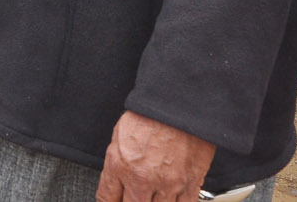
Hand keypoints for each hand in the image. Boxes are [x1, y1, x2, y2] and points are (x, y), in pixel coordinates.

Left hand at [94, 111, 216, 201]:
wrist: (178, 104)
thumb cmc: (150, 115)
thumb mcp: (119, 135)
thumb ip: (116, 163)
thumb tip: (116, 182)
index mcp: (120, 164)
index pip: (107, 198)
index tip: (114, 201)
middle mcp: (142, 178)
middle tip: (134, 196)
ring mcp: (167, 184)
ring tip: (153, 195)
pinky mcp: (190, 184)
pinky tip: (171, 197)